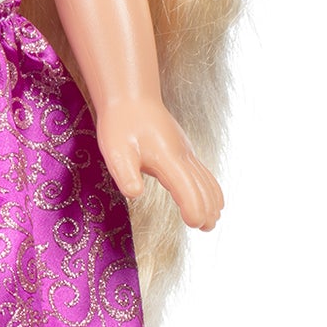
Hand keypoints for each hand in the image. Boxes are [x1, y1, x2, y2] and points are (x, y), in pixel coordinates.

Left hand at [95, 97, 223, 229]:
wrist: (130, 98)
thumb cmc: (120, 125)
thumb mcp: (115, 150)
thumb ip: (125, 173)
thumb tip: (135, 194)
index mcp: (167, 158)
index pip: (187, 188)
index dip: (194, 208)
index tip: (195, 224)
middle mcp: (182, 155)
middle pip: (202, 186)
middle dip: (206, 209)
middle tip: (206, 229)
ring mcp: (185, 152)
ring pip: (206, 179)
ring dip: (212, 200)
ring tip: (212, 221)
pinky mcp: (183, 150)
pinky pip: (203, 173)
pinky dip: (210, 188)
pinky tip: (210, 199)